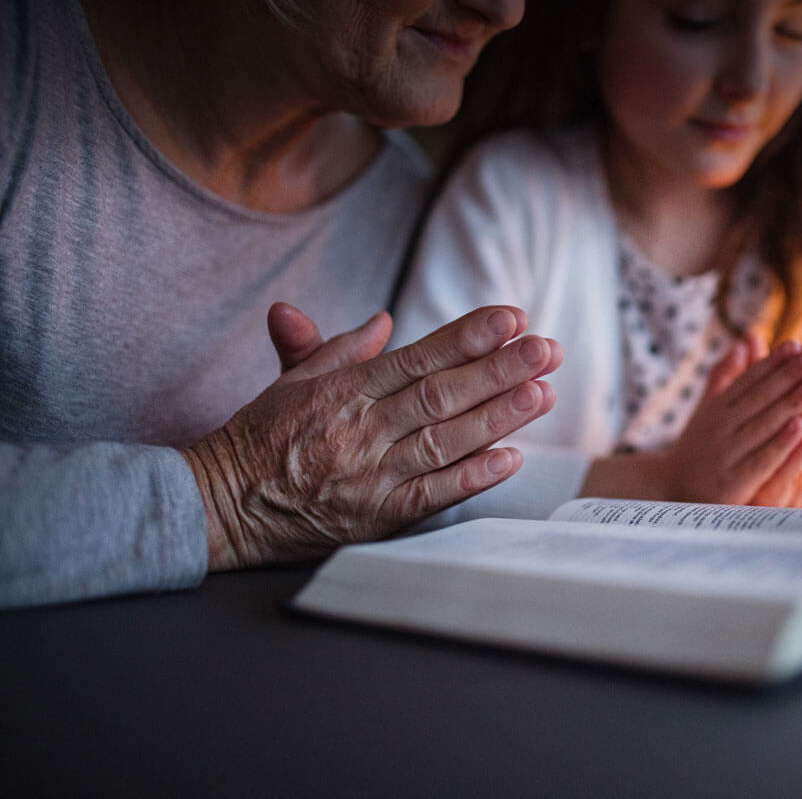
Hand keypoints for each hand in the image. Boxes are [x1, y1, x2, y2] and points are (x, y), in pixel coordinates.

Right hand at [183, 305, 562, 570]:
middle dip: (499, 369)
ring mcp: (370, 476)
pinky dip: (471, 478)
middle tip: (546, 349)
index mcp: (343, 390)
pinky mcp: (375, 517)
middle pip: (441, 395)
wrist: (221, 506)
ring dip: (498, 417)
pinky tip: (511, 458)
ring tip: (542, 392)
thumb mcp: (291, 382)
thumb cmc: (260, 439)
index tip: (511, 318)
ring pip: (444, 441)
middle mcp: (360, 429)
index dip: (467, 337)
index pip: (417, 357)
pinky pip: (429, 496)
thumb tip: (383, 319)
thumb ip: (339, 349)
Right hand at [581, 335, 801, 504]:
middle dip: (789, 375)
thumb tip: (749, 339)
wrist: (669, 492)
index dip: (774, 362)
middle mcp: (720, 427)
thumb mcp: (708, 407)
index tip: (798, 344)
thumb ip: (727, 374)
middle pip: (760, 397)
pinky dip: (782, 443)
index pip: (749, 380)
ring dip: (791, 403)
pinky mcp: (734, 482)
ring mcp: (726, 453)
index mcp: (717, 408)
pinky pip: (762, 459)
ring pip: (764, 424)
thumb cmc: (697, 448)